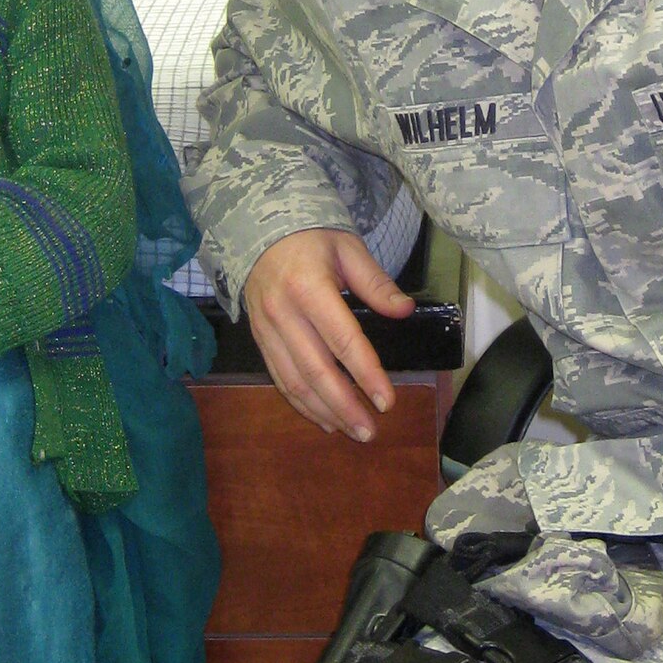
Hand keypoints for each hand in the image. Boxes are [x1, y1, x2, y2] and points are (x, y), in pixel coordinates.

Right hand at [243, 227, 414, 441]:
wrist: (257, 231)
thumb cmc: (310, 239)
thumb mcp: (347, 249)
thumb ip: (376, 283)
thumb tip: (405, 310)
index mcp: (308, 288)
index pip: (343, 340)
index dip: (366, 373)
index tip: (387, 401)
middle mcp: (283, 314)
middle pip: (316, 370)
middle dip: (345, 405)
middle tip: (370, 431)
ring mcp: (266, 330)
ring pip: (294, 382)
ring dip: (324, 411)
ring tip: (351, 431)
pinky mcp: (258, 340)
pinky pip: (279, 379)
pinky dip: (301, 404)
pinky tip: (324, 419)